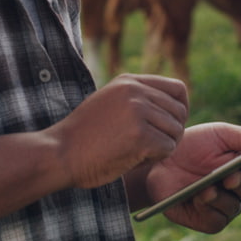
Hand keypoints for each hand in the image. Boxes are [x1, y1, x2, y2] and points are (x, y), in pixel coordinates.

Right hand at [46, 74, 188, 189]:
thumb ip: (137, 99)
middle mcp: (135, 91)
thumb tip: (175, 108)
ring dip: (162, 147)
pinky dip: (155, 159)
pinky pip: (168, 148)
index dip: (179, 110)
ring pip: (176, 131)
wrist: (60, 153)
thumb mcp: (109, 103)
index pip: (178, 89)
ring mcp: (138, 111)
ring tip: (138, 152)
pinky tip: (134, 159)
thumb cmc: (83, 136)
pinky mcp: (140, 134)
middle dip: (171, 132)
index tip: (167, 126)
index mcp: (129, 81)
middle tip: (151, 146)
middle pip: (180, 111)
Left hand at [140, 122, 240, 232]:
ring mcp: (226, 205)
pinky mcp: (209, 220)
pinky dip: (208, 208)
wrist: (158, 162)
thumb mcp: (220, 135)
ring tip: (208, 188)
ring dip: (222, 196)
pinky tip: (198, 197)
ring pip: (235, 206)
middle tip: (231, 176)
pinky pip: (217, 219)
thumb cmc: (191, 145)